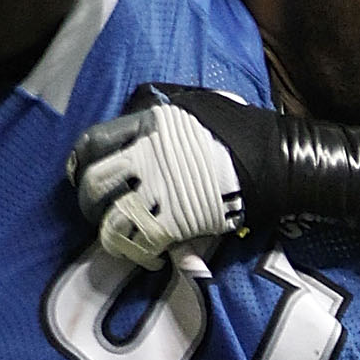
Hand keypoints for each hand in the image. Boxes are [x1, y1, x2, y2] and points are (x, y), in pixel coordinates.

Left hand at [72, 84, 359, 269]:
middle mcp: (146, 157)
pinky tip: (152, 258)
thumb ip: (162, 106)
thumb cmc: (244, 130)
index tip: (80, 174)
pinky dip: (140, 255)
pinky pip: (140, 245)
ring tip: (123, 239)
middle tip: (98, 212)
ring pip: (111, 221)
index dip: (81, 162)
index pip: (92, 142)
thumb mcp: (198, 102)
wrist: (278, 163)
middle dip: (88, 202)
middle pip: (94, 185)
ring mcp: (159, 192)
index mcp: (148, 124)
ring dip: (111, 234)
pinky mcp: (174, 223)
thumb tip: (135, 110)